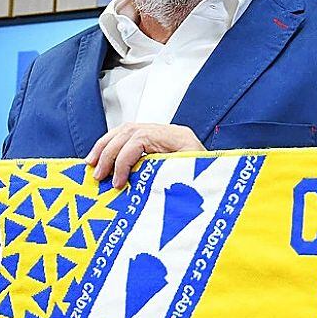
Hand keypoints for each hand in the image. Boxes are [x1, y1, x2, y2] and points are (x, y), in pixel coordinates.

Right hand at [88, 123, 203, 188]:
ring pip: (126, 131)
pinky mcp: (157, 143)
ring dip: (105, 147)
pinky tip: (102, 158)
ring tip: (92, 164)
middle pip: (129, 132)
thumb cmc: (208, 182)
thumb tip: (136, 186)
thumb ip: (166, 179)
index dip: (124, 161)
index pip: (140, 140)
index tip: (117, 183)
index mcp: (179, 138)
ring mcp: (163, 135)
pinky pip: (129, 138)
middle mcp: (170, 132)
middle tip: (98, 176)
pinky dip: (112, 147)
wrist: (224, 184)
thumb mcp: (189, 181)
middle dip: (108, 153)